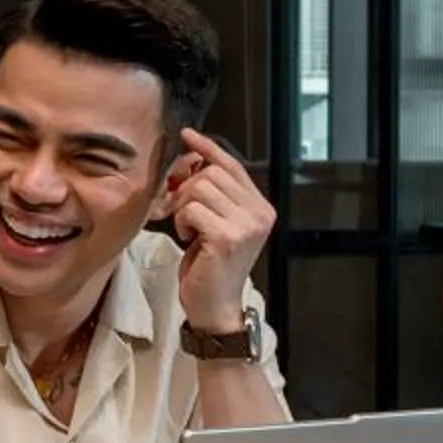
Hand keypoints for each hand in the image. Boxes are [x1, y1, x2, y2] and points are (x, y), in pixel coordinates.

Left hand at [163, 129, 275, 333]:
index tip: (187, 135)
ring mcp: (246, 225)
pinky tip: (189, 238)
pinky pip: (191, 209)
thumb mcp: (217, 225)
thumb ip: (213, 196)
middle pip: (211, 174)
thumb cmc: (210, 267)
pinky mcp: (227, 237)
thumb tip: (192, 159)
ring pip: (200, 188)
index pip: (232, 166)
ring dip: (184, 207)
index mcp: (261, 208)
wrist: (215, 307)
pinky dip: (182, 222)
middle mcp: (259, 214)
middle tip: (182, 214)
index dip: (208, 148)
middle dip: (187, 190)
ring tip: (189, 229)